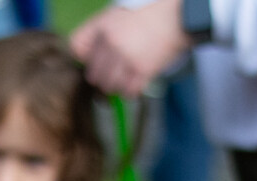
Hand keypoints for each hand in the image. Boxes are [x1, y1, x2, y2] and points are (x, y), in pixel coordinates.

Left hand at [69, 0, 191, 96]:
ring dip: (116, 86)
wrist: (181, 16)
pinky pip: (128, 92)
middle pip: (92, 74)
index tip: (95, 58)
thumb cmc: (150, 14)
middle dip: (101, 76)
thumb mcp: (119, 12)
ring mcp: (126, 57)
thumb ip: (101, 31)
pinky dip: (130, 91)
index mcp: (104, 25)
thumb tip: (85, 56)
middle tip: (113, 73)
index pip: (76, 47)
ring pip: (108, 86)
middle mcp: (111, 42)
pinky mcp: (143, 70)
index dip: (83, 56)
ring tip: (125, 79)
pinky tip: (135, 84)